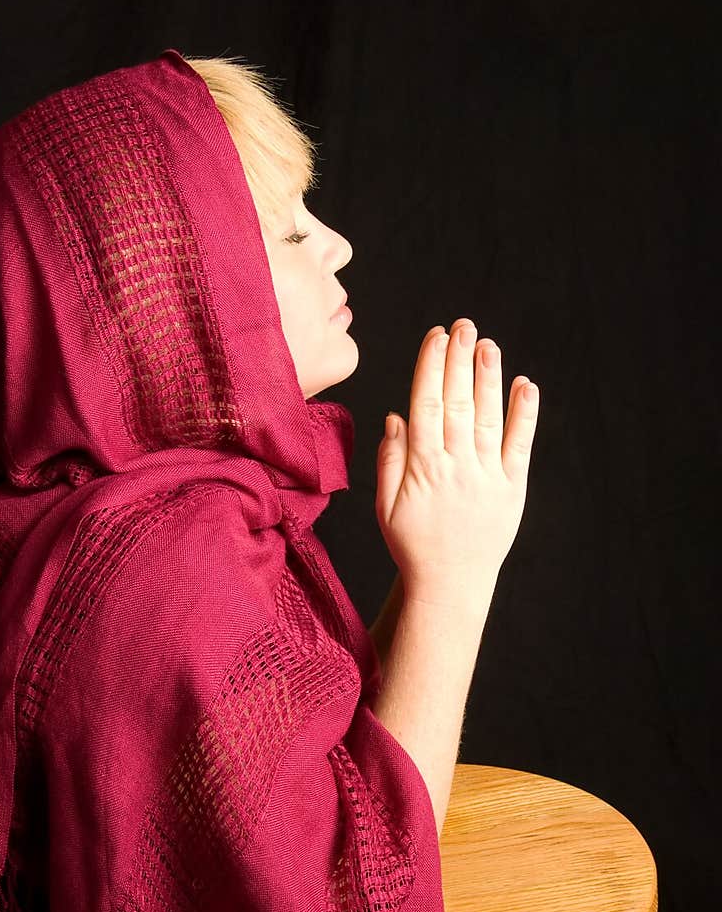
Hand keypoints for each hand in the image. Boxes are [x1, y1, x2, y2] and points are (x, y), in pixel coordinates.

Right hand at [375, 318, 538, 603]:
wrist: (449, 585)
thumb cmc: (413, 545)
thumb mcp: (386, 506)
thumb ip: (390, 460)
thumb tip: (395, 417)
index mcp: (422, 468)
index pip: (426, 405)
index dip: (431, 367)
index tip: (436, 337)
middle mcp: (456, 467)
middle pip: (457, 403)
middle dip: (460, 361)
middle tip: (464, 326)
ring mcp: (487, 476)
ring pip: (488, 418)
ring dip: (489, 379)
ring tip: (488, 345)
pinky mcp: (512, 489)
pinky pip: (520, 445)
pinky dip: (524, 414)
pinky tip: (525, 385)